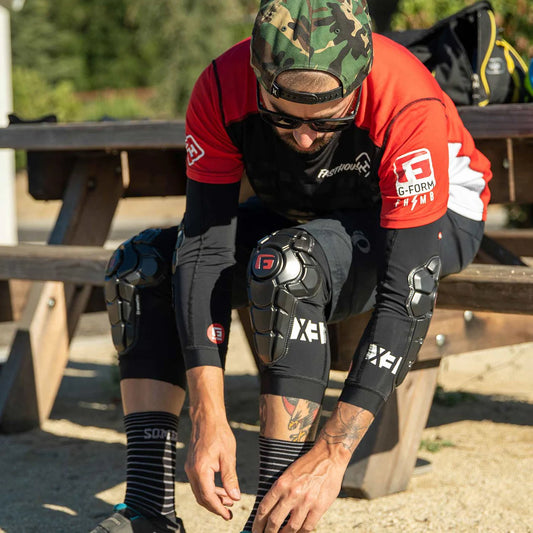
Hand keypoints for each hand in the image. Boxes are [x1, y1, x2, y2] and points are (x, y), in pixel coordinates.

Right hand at [184, 366, 240, 519]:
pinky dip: (210, 489)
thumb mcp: (228, 456)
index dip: (218, 508)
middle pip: (202, 497)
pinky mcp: (192, 464)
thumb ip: (230, 478)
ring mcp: (190, 468)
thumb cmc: (219, 433)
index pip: (208, 497)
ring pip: (200, 491)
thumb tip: (235, 497)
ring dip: (214, 498)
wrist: (207, 417)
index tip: (228, 516)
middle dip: (216, 506)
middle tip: (230, 512)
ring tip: (229, 500)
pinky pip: (199, 482)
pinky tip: (222, 489)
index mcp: (200, 470)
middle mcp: (192, 471)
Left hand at [252, 402, 373, 531]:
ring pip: (291, 527)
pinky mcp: (319, 507)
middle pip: (274, 521)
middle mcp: (292, 493)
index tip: (254, 530)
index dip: (257, 522)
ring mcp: (306, 501)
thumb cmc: (307, 464)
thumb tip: (270, 509)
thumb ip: (280, 490)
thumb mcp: (288, 473)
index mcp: (281, 483)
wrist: (328, 457)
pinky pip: (308, 527)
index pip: (264, 508)